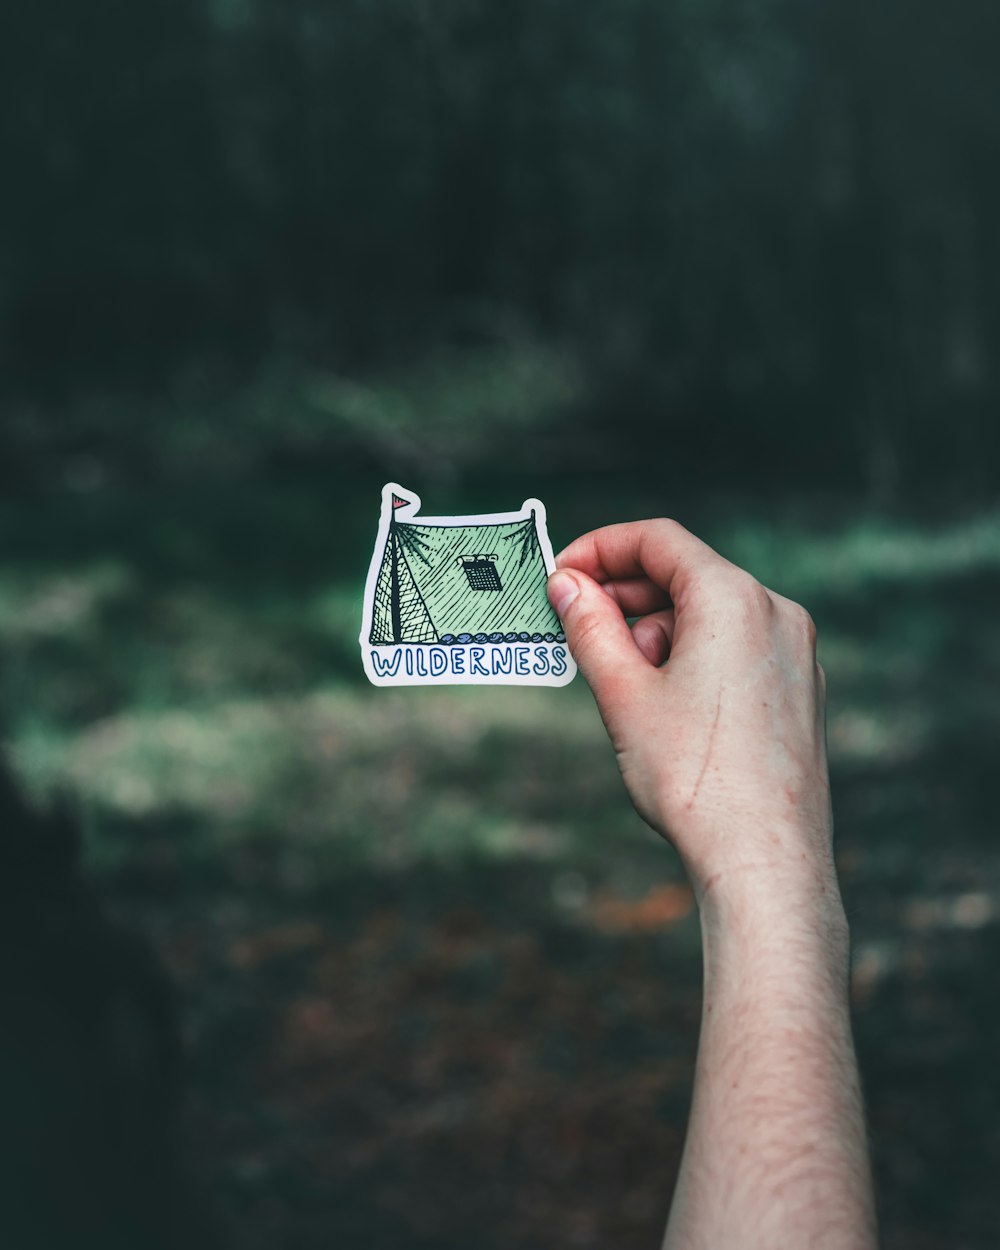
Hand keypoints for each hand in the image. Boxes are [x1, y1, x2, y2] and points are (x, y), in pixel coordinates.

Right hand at [547, 519, 834, 910]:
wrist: (764, 860)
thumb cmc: (693, 779)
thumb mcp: (623, 694)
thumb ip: (590, 626)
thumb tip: (568, 584)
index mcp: (734, 599)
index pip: (659, 540)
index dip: (600, 549)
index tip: (560, 576)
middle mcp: (776, 612)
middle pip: (687, 573)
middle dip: (624, 595)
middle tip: (575, 626)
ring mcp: (795, 651)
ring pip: (711, 613)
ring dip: (656, 629)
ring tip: (621, 681)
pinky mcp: (799, 688)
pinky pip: (737, 646)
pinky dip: (692, 654)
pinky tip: (663, 701)